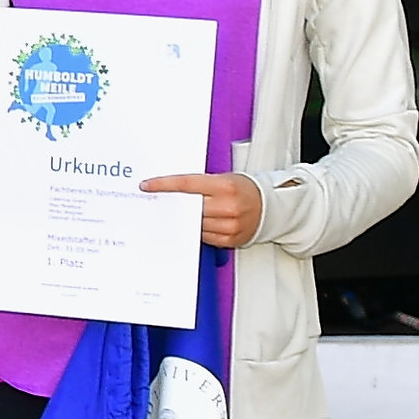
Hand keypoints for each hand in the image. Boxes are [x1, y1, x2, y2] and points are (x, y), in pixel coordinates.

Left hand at [143, 171, 264, 247]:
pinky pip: (204, 236)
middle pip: (188, 207)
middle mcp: (228, 206)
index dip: (164, 185)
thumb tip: (171, 188)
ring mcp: (230, 225)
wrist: (271, 207)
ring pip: (194, 224)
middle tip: (161, 201)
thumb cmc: (245, 190)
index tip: (148, 185)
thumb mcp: (224, 179)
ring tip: (185, 213)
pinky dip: (197, 230)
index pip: (187, 184)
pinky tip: (197, 224)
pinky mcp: (230, 239)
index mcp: (225, 187)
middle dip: (174, 204)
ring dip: (185, 219)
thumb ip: (201, 184)